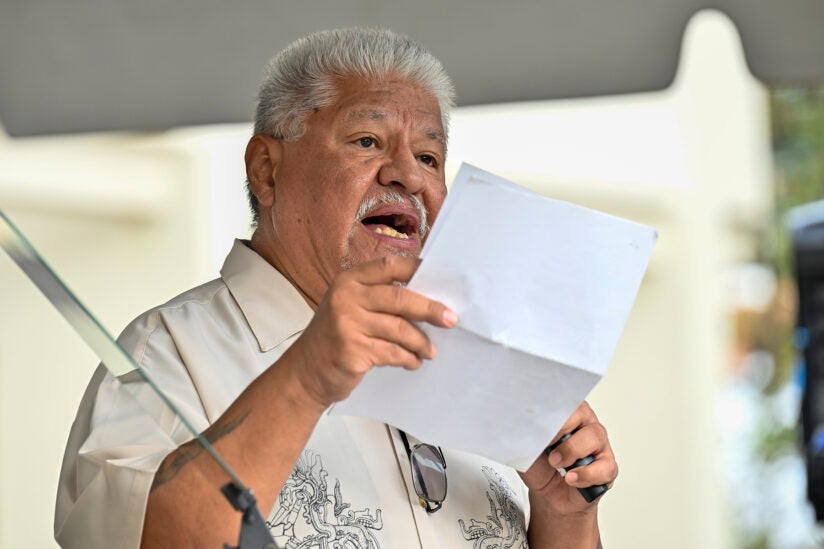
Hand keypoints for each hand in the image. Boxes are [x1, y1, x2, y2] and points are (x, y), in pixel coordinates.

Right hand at [287, 255, 456, 407]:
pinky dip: (408, 358)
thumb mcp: (349, 307)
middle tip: (451, 319)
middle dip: (430, 309)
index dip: (418, 269)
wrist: (305, 373)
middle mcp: (346, 297)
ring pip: (400, 328)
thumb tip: (428, 297)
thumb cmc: (335, 338)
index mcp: (349, 280)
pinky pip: (393, 352)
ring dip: (421, 341)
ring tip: (431, 351)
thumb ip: (378, 298)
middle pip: (400, 297)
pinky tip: (413, 362)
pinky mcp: (352, 349)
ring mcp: (347, 323)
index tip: (442, 279)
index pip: (389, 265)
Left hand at [520, 402, 617, 516]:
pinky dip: (585, 474)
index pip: (563, 400)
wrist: (549, 496)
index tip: (539, 424)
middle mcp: (584, 424)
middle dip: (561, 429)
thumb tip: (524, 425)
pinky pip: (604, 467)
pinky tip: (571, 478)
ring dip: (572, 451)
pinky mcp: (606, 467)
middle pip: (581, 413)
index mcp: (565, 414)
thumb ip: (527, 434)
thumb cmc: (540, 468)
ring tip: (556, 464)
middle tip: (548, 447)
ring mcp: (598, 445)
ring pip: (595, 436)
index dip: (552, 411)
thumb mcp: (527, 448)